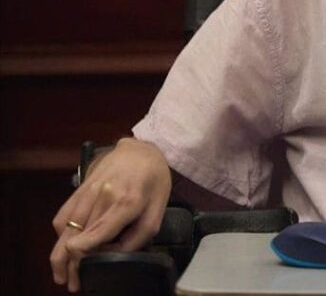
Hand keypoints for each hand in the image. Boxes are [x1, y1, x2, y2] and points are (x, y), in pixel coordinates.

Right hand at [49, 138, 171, 292]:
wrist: (140, 149)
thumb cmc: (154, 180)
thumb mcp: (159, 207)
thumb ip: (141, 233)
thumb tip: (117, 253)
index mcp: (128, 201)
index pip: (100, 230)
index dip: (86, 251)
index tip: (82, 269)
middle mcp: (103, 196)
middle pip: (79, 235)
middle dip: (72, 264)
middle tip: (71, 283)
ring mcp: (87, 191)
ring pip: (65, 228)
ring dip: (60, 254)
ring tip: (62, 274)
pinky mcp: (78, 189)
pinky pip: (62, 216)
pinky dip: (60, 234)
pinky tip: (64, 246)